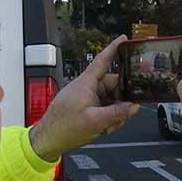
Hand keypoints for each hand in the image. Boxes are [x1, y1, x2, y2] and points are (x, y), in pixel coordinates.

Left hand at [29, 35, 139, 161]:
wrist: (48, 140)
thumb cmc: (62, 128)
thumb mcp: (95, 121)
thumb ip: (118, 113)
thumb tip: (133, 107)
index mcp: (86, 83)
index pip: (103, 60)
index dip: (114, 48)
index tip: (124, 39)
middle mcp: (87, 88)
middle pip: (114, 85)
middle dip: (122, 100)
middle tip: (123, 114)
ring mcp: (87, 98)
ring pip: (112, 99)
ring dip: (115, 112)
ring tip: (108, 125)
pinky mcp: (87, 107)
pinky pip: (105, 108)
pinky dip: (109, 117)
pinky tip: (104, 127)